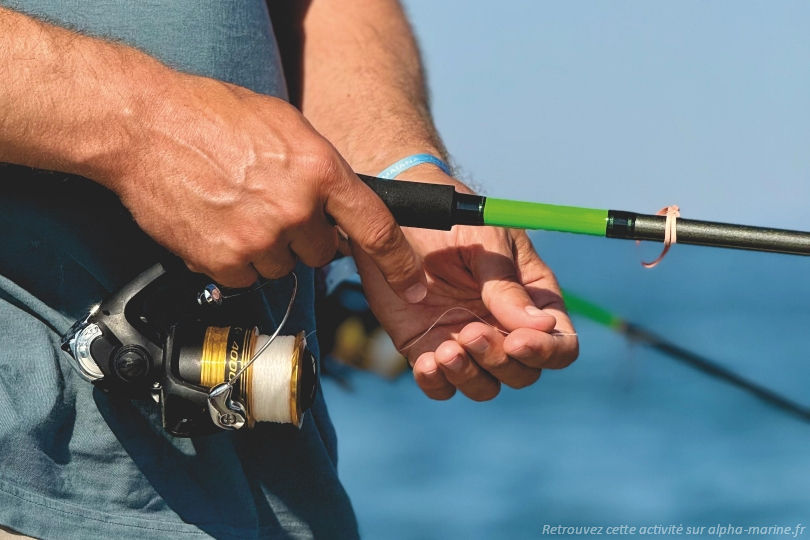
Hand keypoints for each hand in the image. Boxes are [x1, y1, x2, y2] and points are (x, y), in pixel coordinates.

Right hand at [104, 74, 426, 300]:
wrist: (145, 125)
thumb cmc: (212, 116)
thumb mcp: (285, 126)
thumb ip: (320, 170)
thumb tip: (337, 207)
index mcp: (320, 169)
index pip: (375, 227)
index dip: (398, 260)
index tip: (411, 282)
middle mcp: (295, 208)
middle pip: (321, 253)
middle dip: (303, 237)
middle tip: (272, 207)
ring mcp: (259, 238)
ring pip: (282, 268)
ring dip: (266, 249)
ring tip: (236, 210)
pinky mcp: (223, 261)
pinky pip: (245, 278)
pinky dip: (234, 261)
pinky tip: (218, 226)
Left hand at [353, 169, 577, 400]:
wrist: (391, 214)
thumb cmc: (447, 218)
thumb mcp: (483, 240)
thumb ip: (505, 284)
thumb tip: (543, 325)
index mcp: (531, 298)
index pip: (560, 342)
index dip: (546, 351)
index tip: (518, 341)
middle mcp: (503, 327)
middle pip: (523, 373)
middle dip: (500, 360)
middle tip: (471, 332)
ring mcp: (466, 341)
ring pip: (484, 386)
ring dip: (470, 377)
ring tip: (446, 350)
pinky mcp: (428, 349)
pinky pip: (441, 386)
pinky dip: (437, 383)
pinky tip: (426, 362)